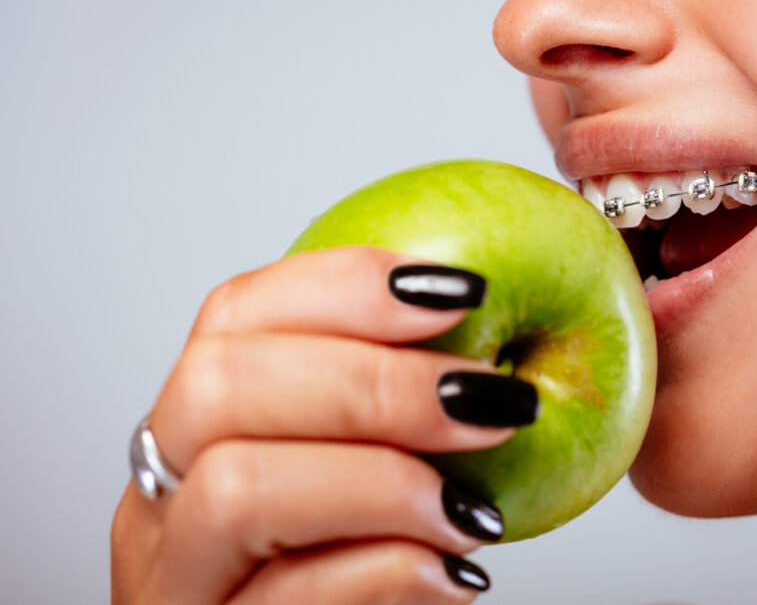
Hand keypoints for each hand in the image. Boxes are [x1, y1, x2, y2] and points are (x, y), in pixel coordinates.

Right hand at [111, 247, 537, 603]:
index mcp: (202, 424)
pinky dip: (388, 571)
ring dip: (382, 481)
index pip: (235, 312)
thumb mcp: (373, 467)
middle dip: (374, 382)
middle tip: (484, 401)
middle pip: (220, 385)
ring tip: (473, 508)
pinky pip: (287, 595)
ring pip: (237, 489)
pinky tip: (454, 573)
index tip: (458, 292)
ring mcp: (175, 577)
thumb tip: (489, 317)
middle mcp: (166, 492)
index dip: (346, 284)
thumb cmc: (365, 565)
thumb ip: (391, 404)